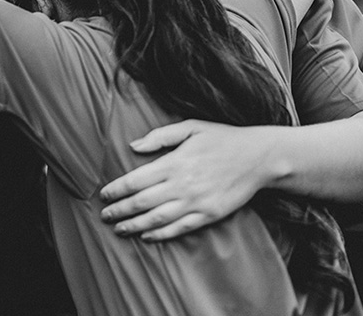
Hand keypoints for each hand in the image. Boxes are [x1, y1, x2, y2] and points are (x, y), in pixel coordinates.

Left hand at [98, 120, 272, 240]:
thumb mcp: (191, 127)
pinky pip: (180, 228)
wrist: (259, 157)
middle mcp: (183, 184)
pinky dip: (161, 234)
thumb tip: (133, 145)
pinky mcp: (209, 215)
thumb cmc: (222, 138)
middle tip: (105, 215)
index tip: (103, 195)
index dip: (116, 190)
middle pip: (142, 202)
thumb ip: (160, 136)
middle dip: (120, 211)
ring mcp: (196, 202)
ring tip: (119, 229)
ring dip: (134, 226)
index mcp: (175, 162)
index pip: (135, 180)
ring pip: (157, 219)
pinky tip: (146, 236)